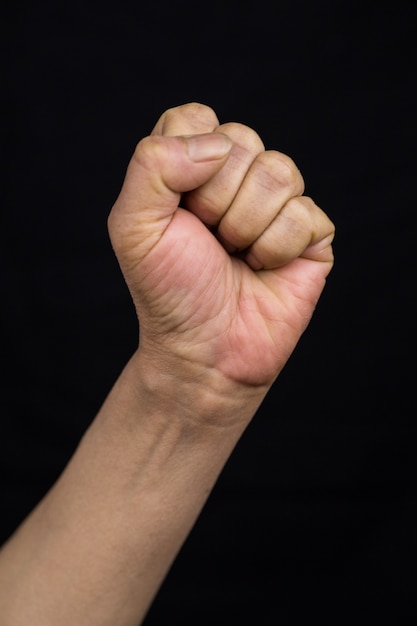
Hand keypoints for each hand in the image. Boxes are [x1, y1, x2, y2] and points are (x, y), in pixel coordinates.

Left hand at [108, 103, 333, 389]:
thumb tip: (218, 145)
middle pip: (241, 141)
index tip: (178, 210)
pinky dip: (275, 250)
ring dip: (246, 227)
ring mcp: (278, 202)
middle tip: (208, 241)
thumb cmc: (168, 289)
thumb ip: (152, 165)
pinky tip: (263, 268)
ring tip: (235, 255)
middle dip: (215, 202)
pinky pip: (305, 214)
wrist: (204, 349)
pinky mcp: (311, 232)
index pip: (197, 118)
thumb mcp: (134, 227)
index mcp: (193, 164)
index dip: (185, 163)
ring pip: (278, 172)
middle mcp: (237, 175)